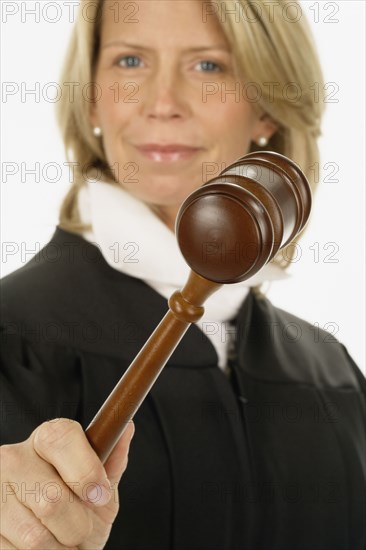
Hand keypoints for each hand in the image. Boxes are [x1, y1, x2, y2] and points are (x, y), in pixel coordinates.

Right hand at [0, 418, 134, 548]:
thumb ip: (111, 461)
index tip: (100, 496)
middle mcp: (13, 457)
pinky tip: (37, 549)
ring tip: (60, 540)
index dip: (86, 471)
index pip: (61, 438)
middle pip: (52, 498)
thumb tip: (126, 426)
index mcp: (48, 438)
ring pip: (34, 536)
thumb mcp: (102, 485)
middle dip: (77, 525)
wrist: (52, 544)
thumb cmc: (80, 508)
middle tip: (79, 527)